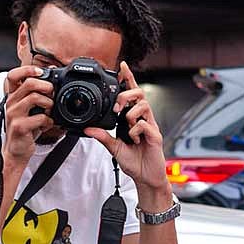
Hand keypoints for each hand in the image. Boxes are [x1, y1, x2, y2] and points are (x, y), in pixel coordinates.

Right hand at [1, 65, 54, 165]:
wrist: (17, 150)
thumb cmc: (26, 128)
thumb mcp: (30, 108)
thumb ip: (37, 93)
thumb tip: (51, 73)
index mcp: (12, 96)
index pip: (13, 75)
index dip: (27, 70)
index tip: (41, 72)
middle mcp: (11, 103)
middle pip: (29, 83)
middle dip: (46, 86)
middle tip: (53, 93)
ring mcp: (14, 114)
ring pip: (35, 98)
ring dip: (49, 104)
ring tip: (49, 111)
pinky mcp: (19, 127)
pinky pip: (40, 118)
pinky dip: (49, 122)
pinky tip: (46, 125)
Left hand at [84, 62, 166, 191]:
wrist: (145, 177)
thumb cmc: (134, 161)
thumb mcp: (113, 148)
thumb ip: (102, 136)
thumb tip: (88, 129)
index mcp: (134, 118)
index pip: (132, 94)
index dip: (128, 79)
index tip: (122, 66)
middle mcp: (143, 119)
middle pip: (139, 94)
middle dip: (126, 95)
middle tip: (116, 106)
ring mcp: (150, 126)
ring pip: (144, 105)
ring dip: (131, 112)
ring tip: (126, 124)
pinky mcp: (155, 136)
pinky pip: (145, 124)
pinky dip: (136, 130)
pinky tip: (134, 139)